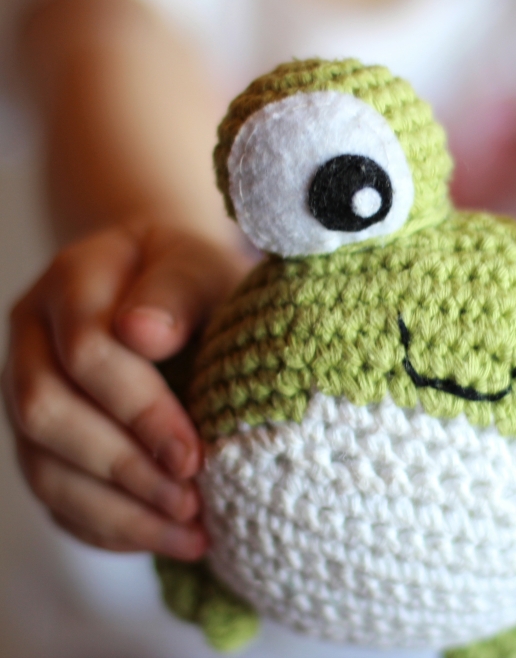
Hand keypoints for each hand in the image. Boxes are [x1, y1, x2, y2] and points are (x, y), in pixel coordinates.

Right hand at [1, 224, 250, 559]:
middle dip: (122, 467)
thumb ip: (177, 292)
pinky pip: (53, 492)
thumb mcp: (201, 264)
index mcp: (74, 280)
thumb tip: (144, 334)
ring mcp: (27, 385)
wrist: (169, 276)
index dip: (137, 410)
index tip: (192, 454)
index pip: (87, 350)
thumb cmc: (194, 271)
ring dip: (115, 510)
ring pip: (41, 464)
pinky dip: (105, 524)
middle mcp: (35, 335)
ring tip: (186, 532)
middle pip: (46, 412)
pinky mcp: (42, 433)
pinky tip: (160, 536)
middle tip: (189, 501)